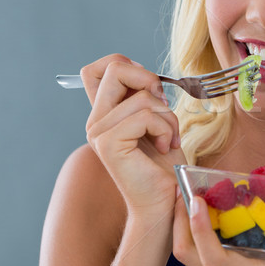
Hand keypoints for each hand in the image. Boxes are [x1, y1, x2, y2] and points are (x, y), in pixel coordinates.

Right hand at [82, 54, 185, 221]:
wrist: (165, 201)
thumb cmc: (164, 165)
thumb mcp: (156, 121)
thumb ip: (143, 97)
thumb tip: (146, 75)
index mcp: (105, 113)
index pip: (96, 69)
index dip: (126, 64)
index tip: (149, 86)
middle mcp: (96, 121)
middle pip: (115, 68)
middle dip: (149, 79)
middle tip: (163, 105)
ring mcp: (99, 132)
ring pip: (140, 96)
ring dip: (168, 115)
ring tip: (169, 138)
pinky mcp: (109, 144)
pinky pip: (144, 116)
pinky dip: (166, 129)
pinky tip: (166, 147)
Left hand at [172, 191, 264, 265]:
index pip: (212, 258)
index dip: (199, 228)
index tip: (198, 200)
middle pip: (186, 254)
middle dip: (180, 219)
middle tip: (186, 189)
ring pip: (189, 257)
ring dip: (186, 226)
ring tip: (195, 198)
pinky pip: (200, 259)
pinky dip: (198, 235)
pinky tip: (210, 219)